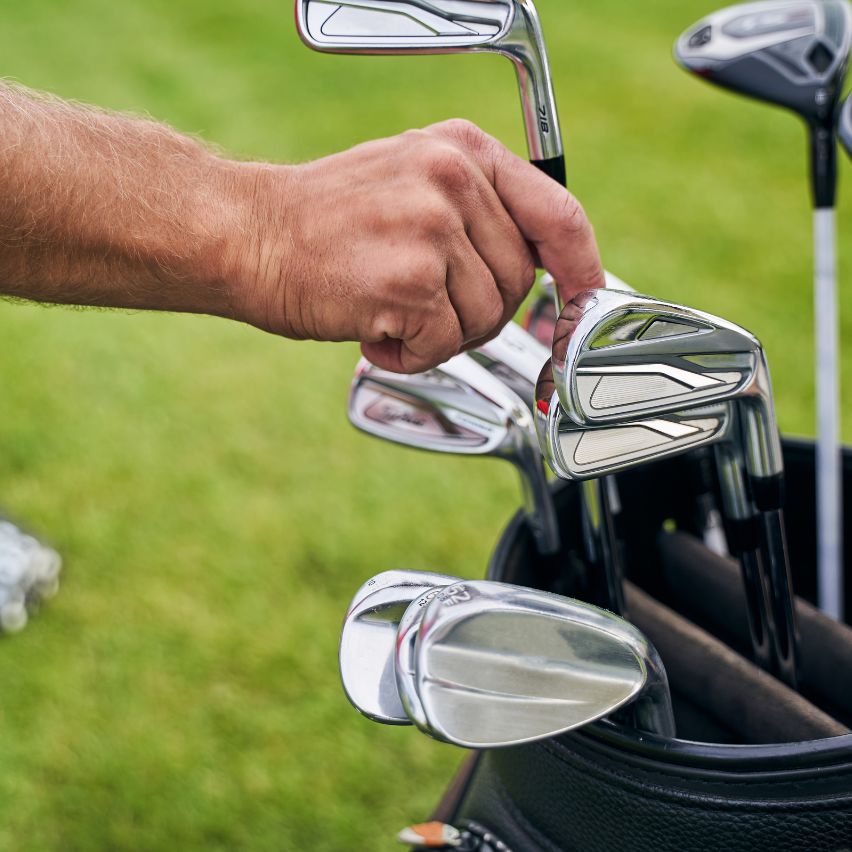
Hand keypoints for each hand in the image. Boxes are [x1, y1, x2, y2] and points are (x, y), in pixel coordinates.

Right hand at [226, 119, 603, 372]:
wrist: (246, 235)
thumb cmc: (325, 221)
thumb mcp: (413, 183)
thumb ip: (480, 214)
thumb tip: (542, 268)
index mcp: (464, 151)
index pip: (559, 216)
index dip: (582, 270)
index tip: (584, 304)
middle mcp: (454, 180)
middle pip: (519, 284)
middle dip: (478, 313)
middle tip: (422, 306)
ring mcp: (432, 228)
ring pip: (487, 321)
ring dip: (442, 335)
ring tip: (390, 311)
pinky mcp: (409, 280)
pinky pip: (444, 346)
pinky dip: (411, 355)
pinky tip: (373, 330)